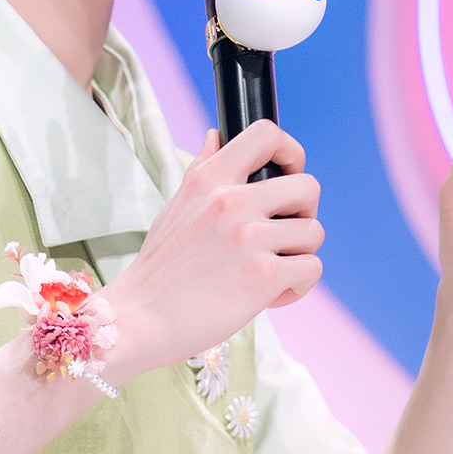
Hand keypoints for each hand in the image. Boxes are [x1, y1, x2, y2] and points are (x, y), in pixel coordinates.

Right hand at [102, 121, 321, 380]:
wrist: (139, 320)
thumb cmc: (159, 270)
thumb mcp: (176, 206)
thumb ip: (203, 170)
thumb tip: (216, 136)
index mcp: (210, 178)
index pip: (267, 134)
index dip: (291, 153)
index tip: (287, 175)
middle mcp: (231, 201)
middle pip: (308, 187)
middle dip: (303, 214)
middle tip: (283, 237)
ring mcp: (249, 238)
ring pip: (313, 232)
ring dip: (299, 255)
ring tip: (269, 273)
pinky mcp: (262, 276)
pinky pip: (311, 269)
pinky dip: (297, 286)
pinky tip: (270, 295)